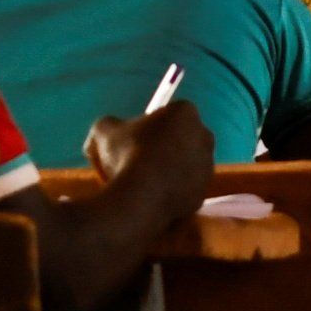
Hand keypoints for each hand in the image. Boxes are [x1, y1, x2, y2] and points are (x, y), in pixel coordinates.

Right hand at [84, 100, 212, 213]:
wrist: (142, 198)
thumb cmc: (126, 155)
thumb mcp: (103, 131)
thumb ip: (110, 125)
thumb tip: (108, 130)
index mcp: (185, 113)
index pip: (168, 114)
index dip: (149, 125)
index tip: (133, 138)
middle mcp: (204, 136)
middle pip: (182, 138)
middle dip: (164, 146)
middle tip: (137, 159)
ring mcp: (207, 167)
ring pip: (184, 165)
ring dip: (168, 170)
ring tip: (142, 182)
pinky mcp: (203, 193)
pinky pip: (183, 190)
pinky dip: (171, 192)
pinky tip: (151, 197)